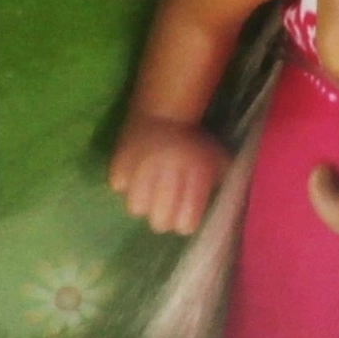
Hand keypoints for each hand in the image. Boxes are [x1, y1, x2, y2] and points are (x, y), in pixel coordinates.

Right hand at [108, 117, 231, 234]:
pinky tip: (134, 172)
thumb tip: (220, 213)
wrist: (164, 112)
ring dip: (142, 202)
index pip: (186, 225)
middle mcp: (168, 174)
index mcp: (196, 175)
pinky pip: (118, 187)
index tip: (185, 212)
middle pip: (159, 224)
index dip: (185, 221)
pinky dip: (124, 182)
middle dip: (163, 216)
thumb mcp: (218, 160)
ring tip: (147, 189)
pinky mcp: (118, 162)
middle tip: (164, 203)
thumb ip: (220, 187)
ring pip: (136, 209)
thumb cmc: (194, 142)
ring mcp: (140, 169)